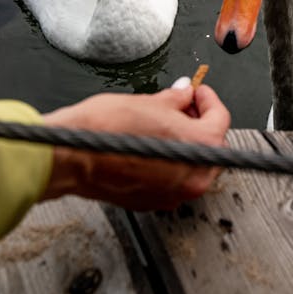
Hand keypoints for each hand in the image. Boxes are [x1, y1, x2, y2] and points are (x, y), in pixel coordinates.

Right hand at [41, 84, 230, 209]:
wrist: (72, 156)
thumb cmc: (107, 128)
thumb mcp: (149, 101)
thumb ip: (176, 99)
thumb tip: (183, 94)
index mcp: (200, 146)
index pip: (220, 119)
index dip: (208, 99)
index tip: (196, 91)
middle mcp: (193, 176)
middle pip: (211, 145)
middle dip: (199, 122)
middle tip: (182, 105)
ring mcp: (174, 194)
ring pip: (193, 165)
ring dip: (185, 143)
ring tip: (165, 123)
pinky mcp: (154, 202)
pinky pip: (174, 180)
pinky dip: (170, 162)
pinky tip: (153, 144)